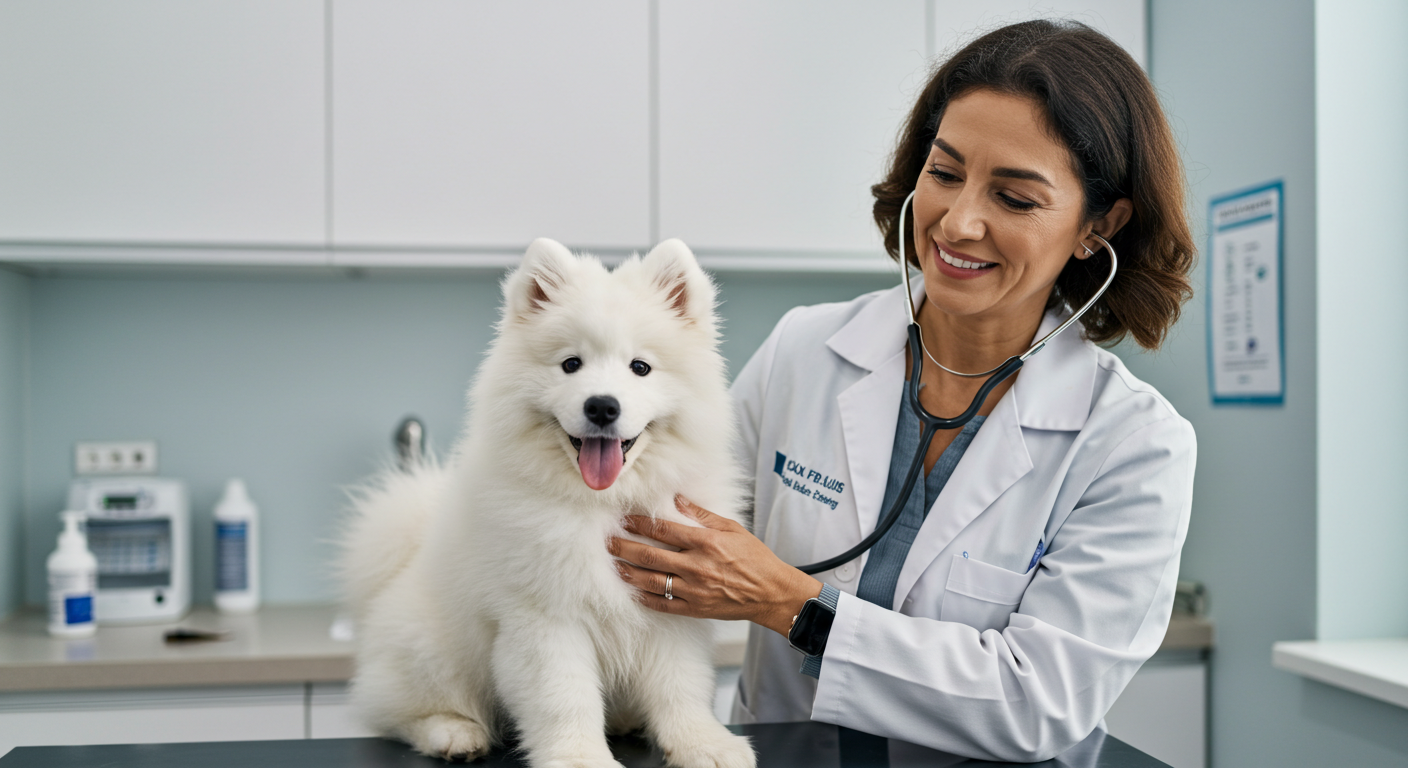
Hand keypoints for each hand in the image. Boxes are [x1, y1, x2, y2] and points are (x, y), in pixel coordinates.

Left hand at [608, 496, 822, 635]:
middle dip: (625, 547)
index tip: (624, 519)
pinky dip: (644, 598)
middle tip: (607, 541)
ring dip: (628, 572)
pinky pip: (663, 604)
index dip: (640, 523)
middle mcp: (697, 566)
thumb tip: (678, 500)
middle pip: (650, 556)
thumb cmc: (755, 558)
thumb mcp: (732, 529)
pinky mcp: (694, 609)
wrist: (771, 592)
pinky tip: (631, 591)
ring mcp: (694, 590)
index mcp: (706, 543)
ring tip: (613, 566)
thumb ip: (702, 515)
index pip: (664, 530)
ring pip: (651, 581)